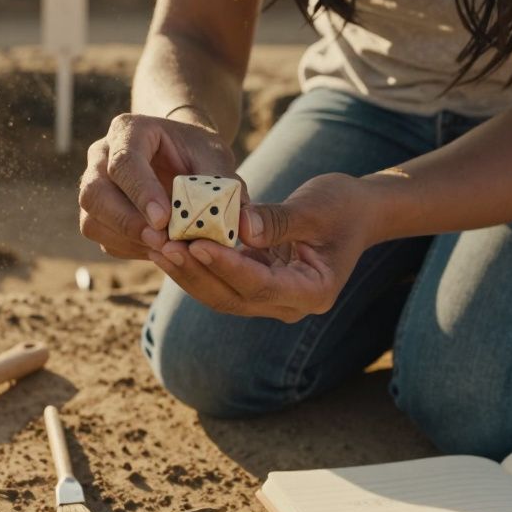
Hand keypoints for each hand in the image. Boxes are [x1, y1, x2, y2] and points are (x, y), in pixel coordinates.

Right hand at [78, 113, 240, 258]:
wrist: (181, 155)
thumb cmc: (197, 151)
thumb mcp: (215, 157)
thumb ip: (225, 185)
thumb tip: (244, 225)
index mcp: (127, 131)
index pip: (124, 162)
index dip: (141, 193)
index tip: (164, 220)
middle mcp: (101, 155)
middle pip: (94, 192)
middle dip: (127, 222)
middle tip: (163, 242)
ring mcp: (94, 185)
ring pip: (92, 219)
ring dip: (127, 240)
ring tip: (166, 249)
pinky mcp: (98, 213)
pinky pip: (103, 237)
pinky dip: (130, 249)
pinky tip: (159, 249)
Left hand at [147, 173, 377, 322]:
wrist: (356, 213)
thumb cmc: (342, 207)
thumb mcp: (316, 208)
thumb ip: (279, 220)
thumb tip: (241, 227)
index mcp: (313, 292)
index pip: (261, 285)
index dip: (227, 266)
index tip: (197, 244)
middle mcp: (289, 305)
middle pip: (232, 297)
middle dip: (194, 271)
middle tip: (161, 245)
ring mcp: (269, 298)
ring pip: (218, 293)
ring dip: (185, 270)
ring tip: (154, 243)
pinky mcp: (254, 284)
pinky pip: (217, 279)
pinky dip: (193, 263)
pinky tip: (165, 243)